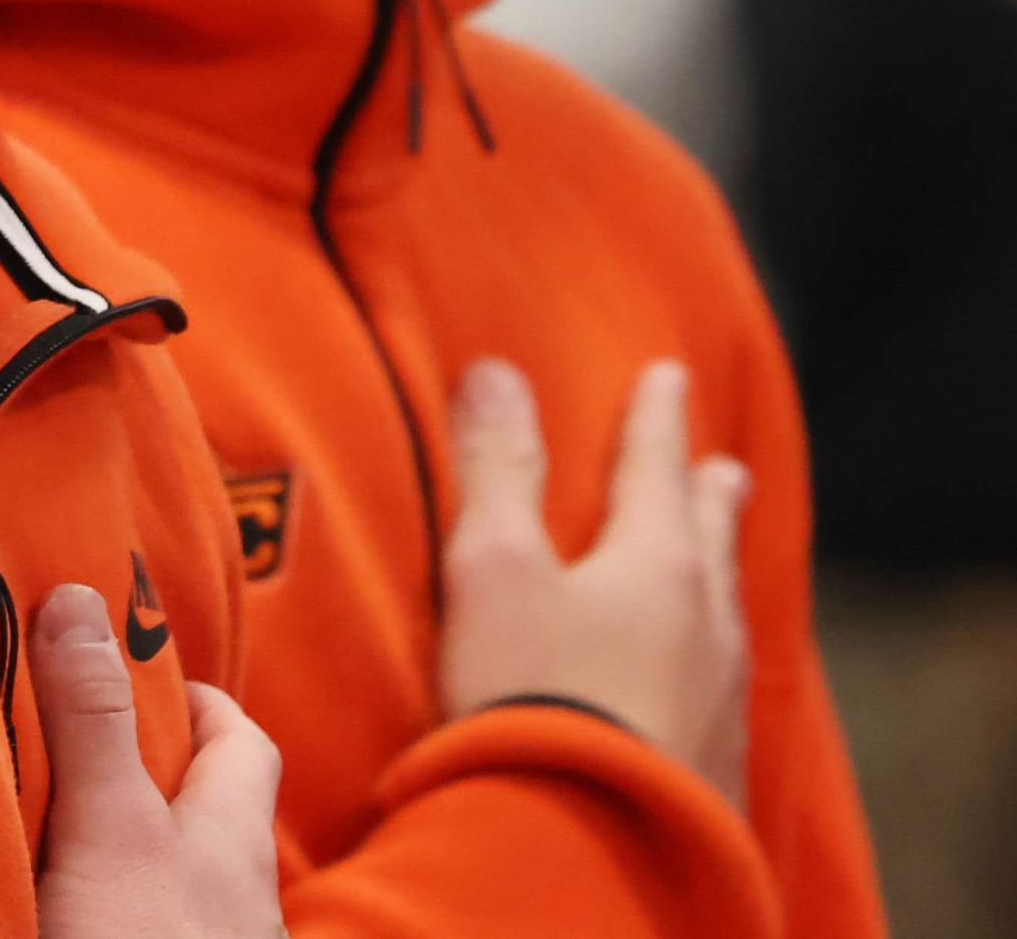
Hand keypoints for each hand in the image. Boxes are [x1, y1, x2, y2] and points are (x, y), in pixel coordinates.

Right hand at [33, 584, 284, 938]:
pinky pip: (145, 935)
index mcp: (232, 840)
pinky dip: (110, 916)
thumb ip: (90, 721)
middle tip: (68, 745)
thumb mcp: (109, 829)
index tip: (130, 668)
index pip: (241, 744)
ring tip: (46, 832)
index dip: (195, 700)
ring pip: (173, 888)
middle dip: (149, 777)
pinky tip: (56, 919)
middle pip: (207, 817)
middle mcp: (234, 904)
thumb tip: (77, 596)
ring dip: (123, 857)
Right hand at [439, 359, 750, 805]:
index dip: (655, 417)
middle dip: (711, 496)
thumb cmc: (531, 695)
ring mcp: (719, 704)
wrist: (587, 849)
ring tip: (715, 562)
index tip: (670, 374)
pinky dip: (708, 650)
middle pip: (712, 540)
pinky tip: (699, 677)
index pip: (656, 467)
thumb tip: (497, 372)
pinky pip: (721, 684)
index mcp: (658, 564)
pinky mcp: (714, 771)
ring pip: (724, 614)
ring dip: (715, 572)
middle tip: (726, 468)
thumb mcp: (493, 568)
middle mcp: (706, 626)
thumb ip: (497, 469)